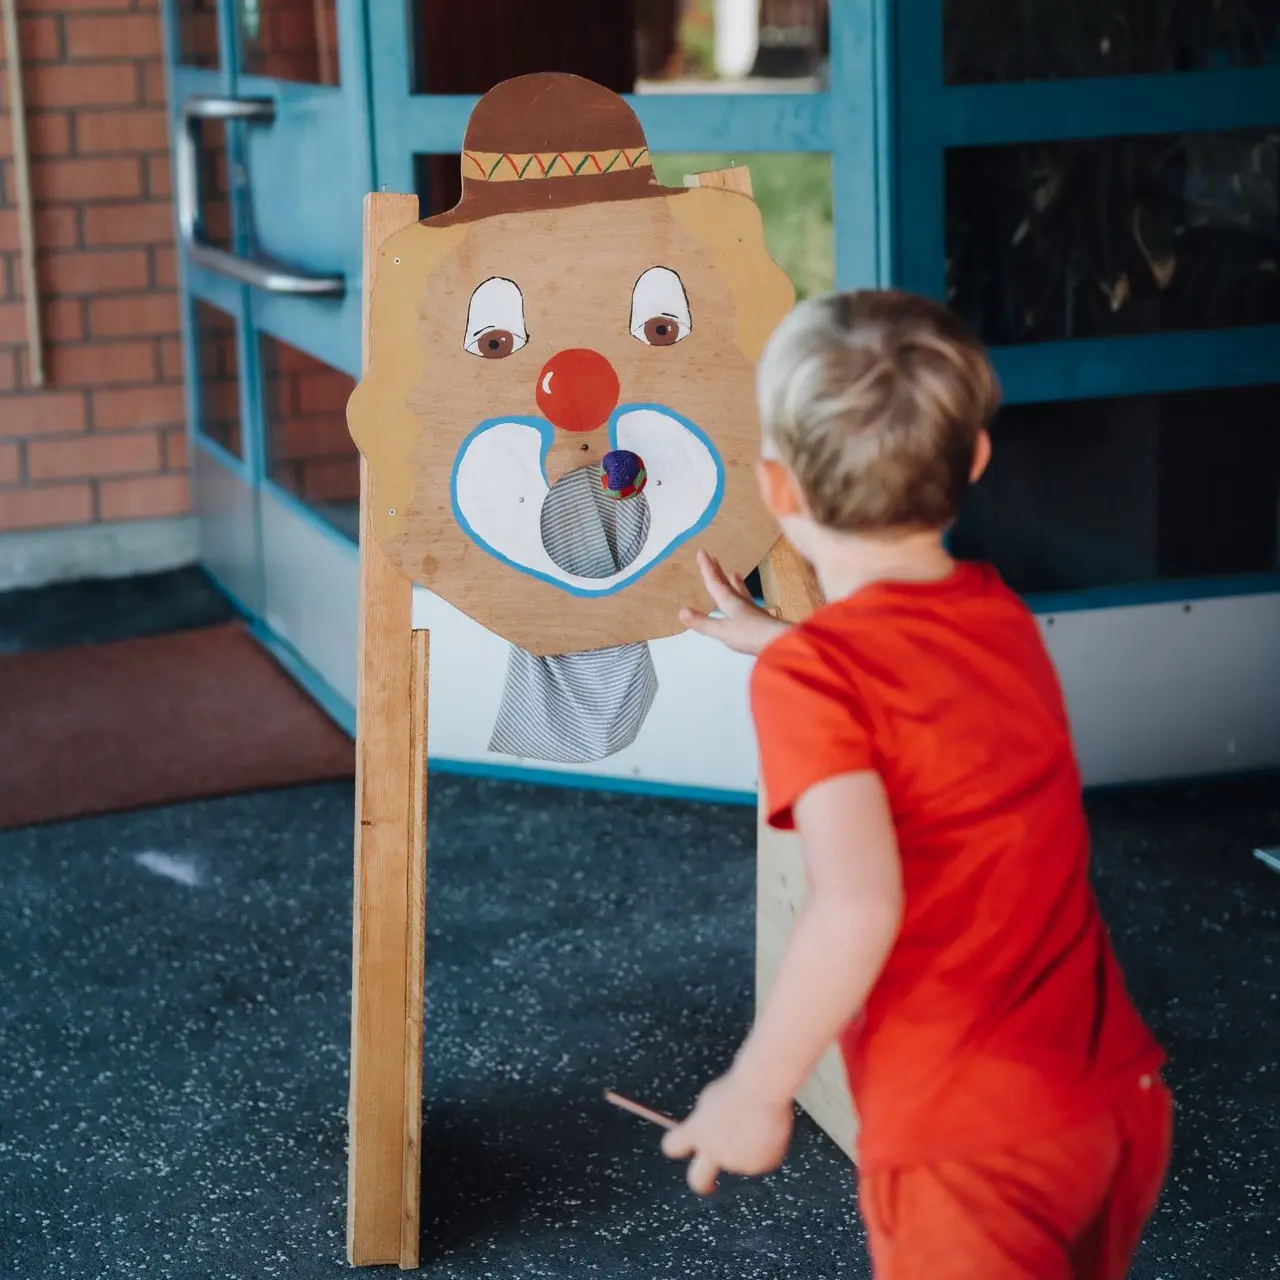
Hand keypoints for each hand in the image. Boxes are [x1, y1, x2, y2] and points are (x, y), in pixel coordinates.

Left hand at [660, 1070, 793, 1195]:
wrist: (763, 1090)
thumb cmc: (737, 1088)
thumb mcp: (711, 1099)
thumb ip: (705, 1120)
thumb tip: (707, 1131)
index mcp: (696, 1132)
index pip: (673, 1146)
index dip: (677, 1147)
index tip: (682, 1149)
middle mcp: (714, 1152)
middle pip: (698, 1180)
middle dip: (703, 1185)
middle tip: (710, 1185)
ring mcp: (737, 1162)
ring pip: (738, 1162)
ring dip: (744, 1150)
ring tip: (756, 1122)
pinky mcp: (760, 1165)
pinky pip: (760, 1161)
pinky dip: (764, 1150)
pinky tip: (768, 1129)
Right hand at [679, 550, 790, 656]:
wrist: (780, 642)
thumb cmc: (750, 635)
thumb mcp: (722, 630)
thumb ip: (703, 622)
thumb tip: (682, 611)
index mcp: (730, 602)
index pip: (715, 583)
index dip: (707, 568)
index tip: (702, 552)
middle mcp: (741, 603)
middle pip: (727, 584)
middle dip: (719, 571)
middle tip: (714, 557)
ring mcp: (752, 611)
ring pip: (741, 592)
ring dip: (735, 583)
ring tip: (735, 574)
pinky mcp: (760, 620)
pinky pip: (748, 604)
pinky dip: (744, 597)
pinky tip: (747, 602)